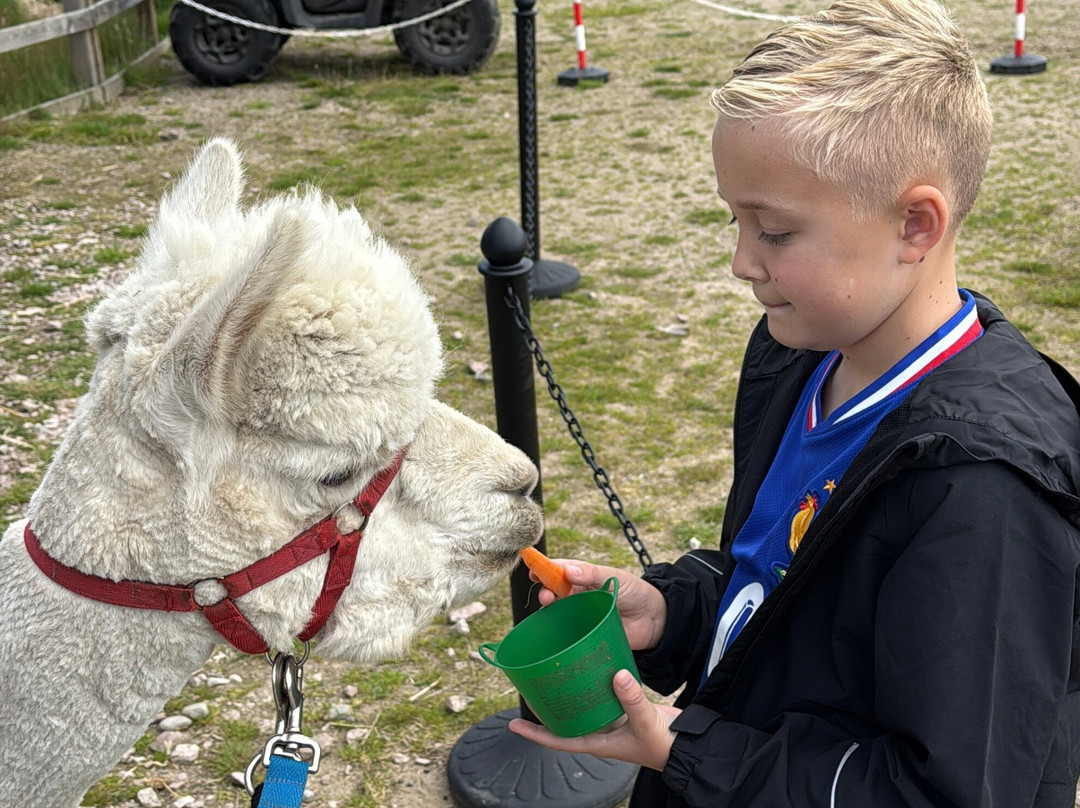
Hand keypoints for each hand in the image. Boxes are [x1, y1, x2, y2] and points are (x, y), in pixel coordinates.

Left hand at [508, 669, 679, 770]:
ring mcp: (611, 720)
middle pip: (565, 720)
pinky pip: (602, 694)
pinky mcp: (624, 707)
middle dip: (546, 708)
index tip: (513, 724)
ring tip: (552, 673)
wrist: (687, 743)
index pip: (558, 740)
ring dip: (568, 692)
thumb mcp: (645, 723)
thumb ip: (631, 700)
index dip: (535, 733)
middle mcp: (600, 731)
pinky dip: (594, 683)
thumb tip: (616, 675)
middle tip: (529, 688)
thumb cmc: (663, 744)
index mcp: (598, 742)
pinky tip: (590, 666)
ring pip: (582, 705)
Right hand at [526, 559, 666, 650]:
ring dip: (549, 610)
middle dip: (545, 590)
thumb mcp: (614, 576)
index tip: (533, 569)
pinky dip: (558, 632)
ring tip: (548, 605)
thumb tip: (566, 570)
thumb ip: (591, 573)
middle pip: (554, 591)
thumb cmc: (635, 592)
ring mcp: (581, 615)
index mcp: (584, 577)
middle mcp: (579, 596)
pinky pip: (569, 633)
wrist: (655, 620)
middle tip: (545, 594)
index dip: (544, 568)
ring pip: (558, 612)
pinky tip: (554, 631)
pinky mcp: (587, 634)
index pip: (560, 570)